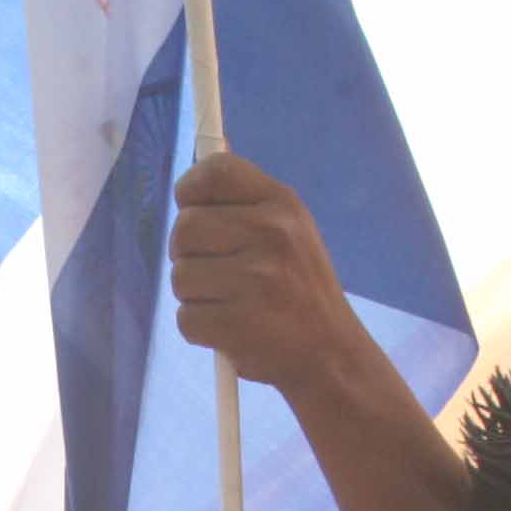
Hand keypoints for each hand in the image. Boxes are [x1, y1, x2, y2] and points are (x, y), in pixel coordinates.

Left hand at [168, 154, 383, 399]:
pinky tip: (229, 330)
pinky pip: (185, 318)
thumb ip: (246, 200)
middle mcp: (272, 234)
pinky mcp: (237, 323)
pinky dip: (199, 330)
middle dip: (187, 254)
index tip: (192, 209)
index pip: (215, 172)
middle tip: (214, 273)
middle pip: (184, 227)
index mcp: (283, 204)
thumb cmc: (300, 289)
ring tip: (229, 304)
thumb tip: (204, 156)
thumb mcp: (290, 231)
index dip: (190, 190)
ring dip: (194, 296)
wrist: (331, 354)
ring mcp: (256, 280)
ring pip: (179, 276)